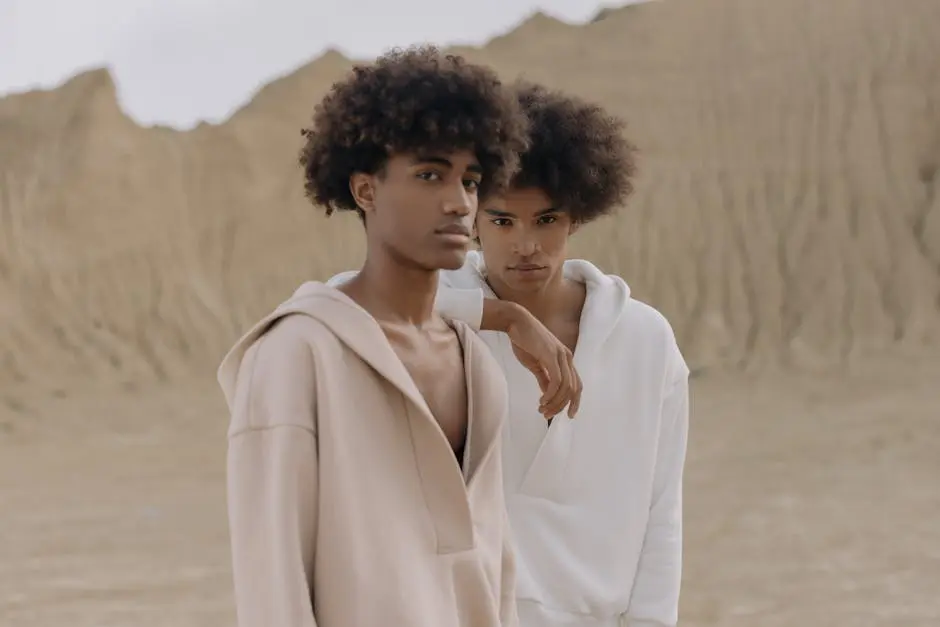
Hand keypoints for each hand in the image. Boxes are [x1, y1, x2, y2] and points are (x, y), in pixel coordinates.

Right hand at [501, 304, 581, 419]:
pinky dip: (550, 395)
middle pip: (573, 389)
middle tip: (547, 415)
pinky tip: (541, 401)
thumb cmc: (524, 341)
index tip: (568, 415)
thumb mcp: (536, 364)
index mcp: (565, 359)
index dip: (575, 401)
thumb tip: (548, 395)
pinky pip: (556, 381)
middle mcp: (567, 357)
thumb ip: (544, 379)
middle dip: (562, 406)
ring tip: (542, 410)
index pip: (577, 385)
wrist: (515, 322)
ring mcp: (561, 355)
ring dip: (554, 403)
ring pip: (566, 387)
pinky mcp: (551, 355)